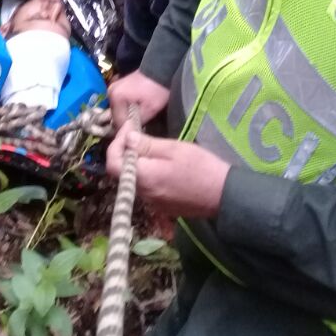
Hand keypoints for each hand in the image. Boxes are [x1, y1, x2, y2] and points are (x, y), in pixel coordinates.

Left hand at [106, 124, 229, 218]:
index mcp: (144, 178)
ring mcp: (153, 202)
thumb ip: (147, 145)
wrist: (223, 195)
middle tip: (137, 133)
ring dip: (136, 162)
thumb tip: (126, 138)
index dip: (116, 144)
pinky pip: (146, 187)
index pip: (113, 163)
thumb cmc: (200, 167)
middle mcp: (143, 194)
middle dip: (125, 151)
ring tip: (148, 145)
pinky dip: (146, 172)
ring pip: (134, 179)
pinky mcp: (162, 206)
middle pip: (122, 172)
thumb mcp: (174, 148)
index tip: (128, 129)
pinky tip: (159, 162)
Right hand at [108, 70, 169, 129]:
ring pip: (118, 112)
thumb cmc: (157, 89)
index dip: (128, 130)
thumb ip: (137, 122)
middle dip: (127, 123)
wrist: (161, 70)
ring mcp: (113, 89)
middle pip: (116, 117)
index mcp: (116, 97)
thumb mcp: (150, 109)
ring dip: (127, 117)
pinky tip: (137, 111)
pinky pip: (121, 105)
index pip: (118, 122)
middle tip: (139, 127)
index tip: (138, 134)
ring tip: (139, 119)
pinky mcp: (119, 89)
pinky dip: (127, 110)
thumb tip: (130, 133)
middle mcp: (111, 93)